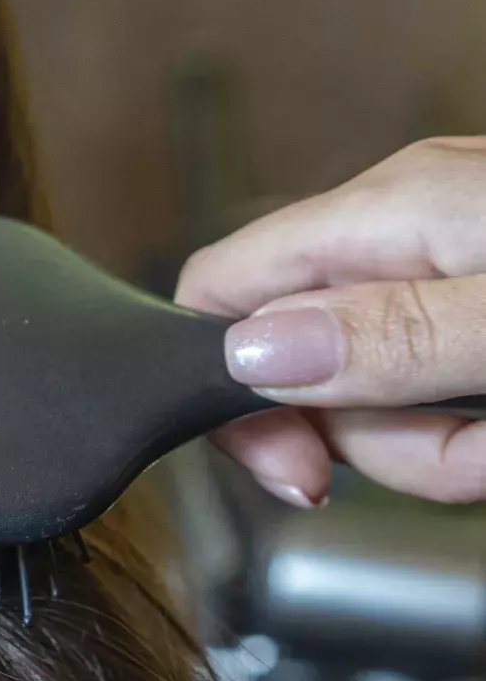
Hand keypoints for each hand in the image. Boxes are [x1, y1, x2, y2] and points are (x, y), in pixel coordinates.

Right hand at [175, 137, 485, 506]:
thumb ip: (392, 337)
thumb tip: (247, 353)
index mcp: (388, 212)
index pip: (220, 289)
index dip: (228, 388)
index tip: (294, 468)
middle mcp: (402, 233)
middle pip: (303, 369)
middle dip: (377, 440)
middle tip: (469, 455)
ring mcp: (447, 266)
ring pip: (378, 397)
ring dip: (442, 447)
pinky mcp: (477, 304)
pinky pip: (437, 390)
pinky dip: (476, 431)